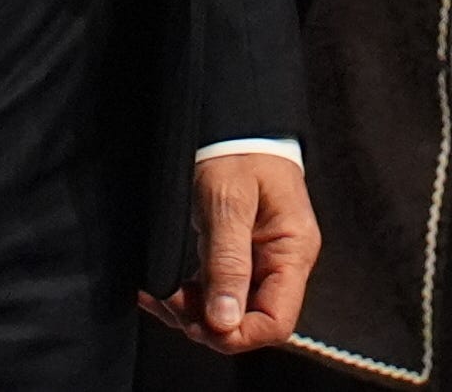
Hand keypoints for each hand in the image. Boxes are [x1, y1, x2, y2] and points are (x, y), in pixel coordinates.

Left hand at [156, 148, 316, 353]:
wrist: (231, 119)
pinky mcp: (237, 257)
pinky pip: (215, 293)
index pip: (276, 322)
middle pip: (250, 322)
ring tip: (159, 293)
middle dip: (207, 323)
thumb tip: (224, 322)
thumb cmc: (236, 149)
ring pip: (228, 313)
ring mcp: (259, 261)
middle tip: (169, 300)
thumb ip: (227, 261)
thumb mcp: (228, 201)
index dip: (238, 333)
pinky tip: (159, 289)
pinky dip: (186, 298)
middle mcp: (281, 262)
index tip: (198, 321)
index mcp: (293, 251)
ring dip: (191, 312)